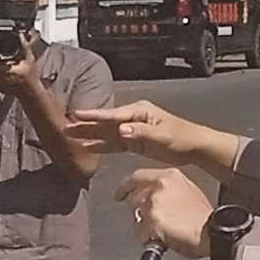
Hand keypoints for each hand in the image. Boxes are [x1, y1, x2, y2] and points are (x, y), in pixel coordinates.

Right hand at [67, 99, 240, 171]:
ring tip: (70, 136)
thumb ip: (140, 134)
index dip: (94, 116)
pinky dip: (101, 146)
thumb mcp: (162, 136)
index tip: (77, 114)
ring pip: (106, 133)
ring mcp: (132, 129)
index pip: (112, 114)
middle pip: (105, 122)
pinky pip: (113, 144)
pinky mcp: (133, 142)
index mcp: (139, 111)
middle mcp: (132, 118)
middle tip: (65, 125)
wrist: (194, 148)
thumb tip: (121, 130)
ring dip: (89, 135)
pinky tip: (87, 148)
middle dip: (86, 124)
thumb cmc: (181, 138)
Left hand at [121, 166, 215, 253]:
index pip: (138, 176)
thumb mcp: (189, 192)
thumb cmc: (203, 218)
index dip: (125, 187)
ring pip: (135, 215)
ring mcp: (154, 202)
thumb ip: (168, 190)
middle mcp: (159, 185)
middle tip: (149, 221)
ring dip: (143, 225)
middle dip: (138, 211)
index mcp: (170, 176)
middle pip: (133, 197)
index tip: (119, 194)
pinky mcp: (152, 220)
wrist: (212, 233)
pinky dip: (147, 238)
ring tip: (161, 231)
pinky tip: (161, 238)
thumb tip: (153, 198)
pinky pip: (140, 232)